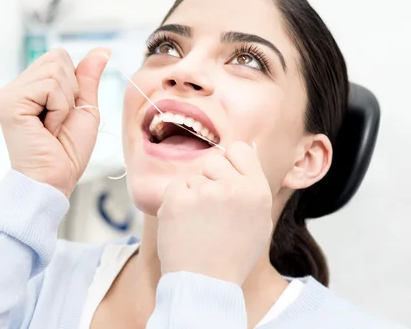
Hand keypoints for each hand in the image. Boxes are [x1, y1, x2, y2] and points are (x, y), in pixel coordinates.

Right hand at [0, 48, 109, 196]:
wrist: (54, 181)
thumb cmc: (67, 153)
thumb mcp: (85, 109)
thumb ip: (88, 78)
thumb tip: (102, 49)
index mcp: (29, 87)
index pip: (58, 58)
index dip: (73, 85)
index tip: (64, 115)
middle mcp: (15, 87)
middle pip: (57, 57)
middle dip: (70, 90)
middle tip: (58, 121)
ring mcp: (9, 94)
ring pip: (55, 69)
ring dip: (65, 102)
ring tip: (52, 126)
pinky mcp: (9, 102)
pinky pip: (50, 86)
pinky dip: (59, 109)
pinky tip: (47, 129)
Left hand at [156, 141, 272, 285]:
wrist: (204, 283)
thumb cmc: (231, 255)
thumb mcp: (258, 221)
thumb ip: (252, 187)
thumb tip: (245, 153)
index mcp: (258, 191)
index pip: (240, 149)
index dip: (230, 162)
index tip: (225, 178)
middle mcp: (234, 187)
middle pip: (214, 160)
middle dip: (209, 179)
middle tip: (210, 210)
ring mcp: (204, 191)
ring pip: (193, 177)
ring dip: (192, 194)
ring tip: (198, 223)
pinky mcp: (178, 198)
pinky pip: (175, 187)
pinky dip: (175, 202)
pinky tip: (183, 224)